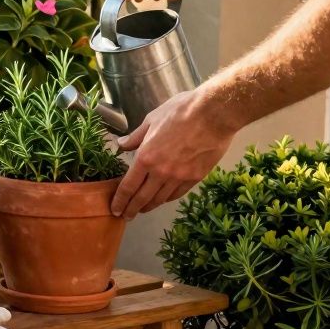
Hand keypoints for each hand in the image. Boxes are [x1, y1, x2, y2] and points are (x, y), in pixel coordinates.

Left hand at [109, 90, 236, 219]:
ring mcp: (179, 177)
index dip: (120, 200)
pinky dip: (167, 198)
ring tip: (142, 210)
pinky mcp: (196, 177)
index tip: (115, 209)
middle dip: (132, 209)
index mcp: (146, 158)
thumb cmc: (180, 111)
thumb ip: (136, 137)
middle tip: (126, 216)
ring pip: (160, 198)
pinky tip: (162, 199)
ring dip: (149, 206)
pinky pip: (177, 193)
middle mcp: (161, 172)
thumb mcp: (151, 120)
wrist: (214, 114)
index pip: (128, 186)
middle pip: (143, 198)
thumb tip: (121, 144)